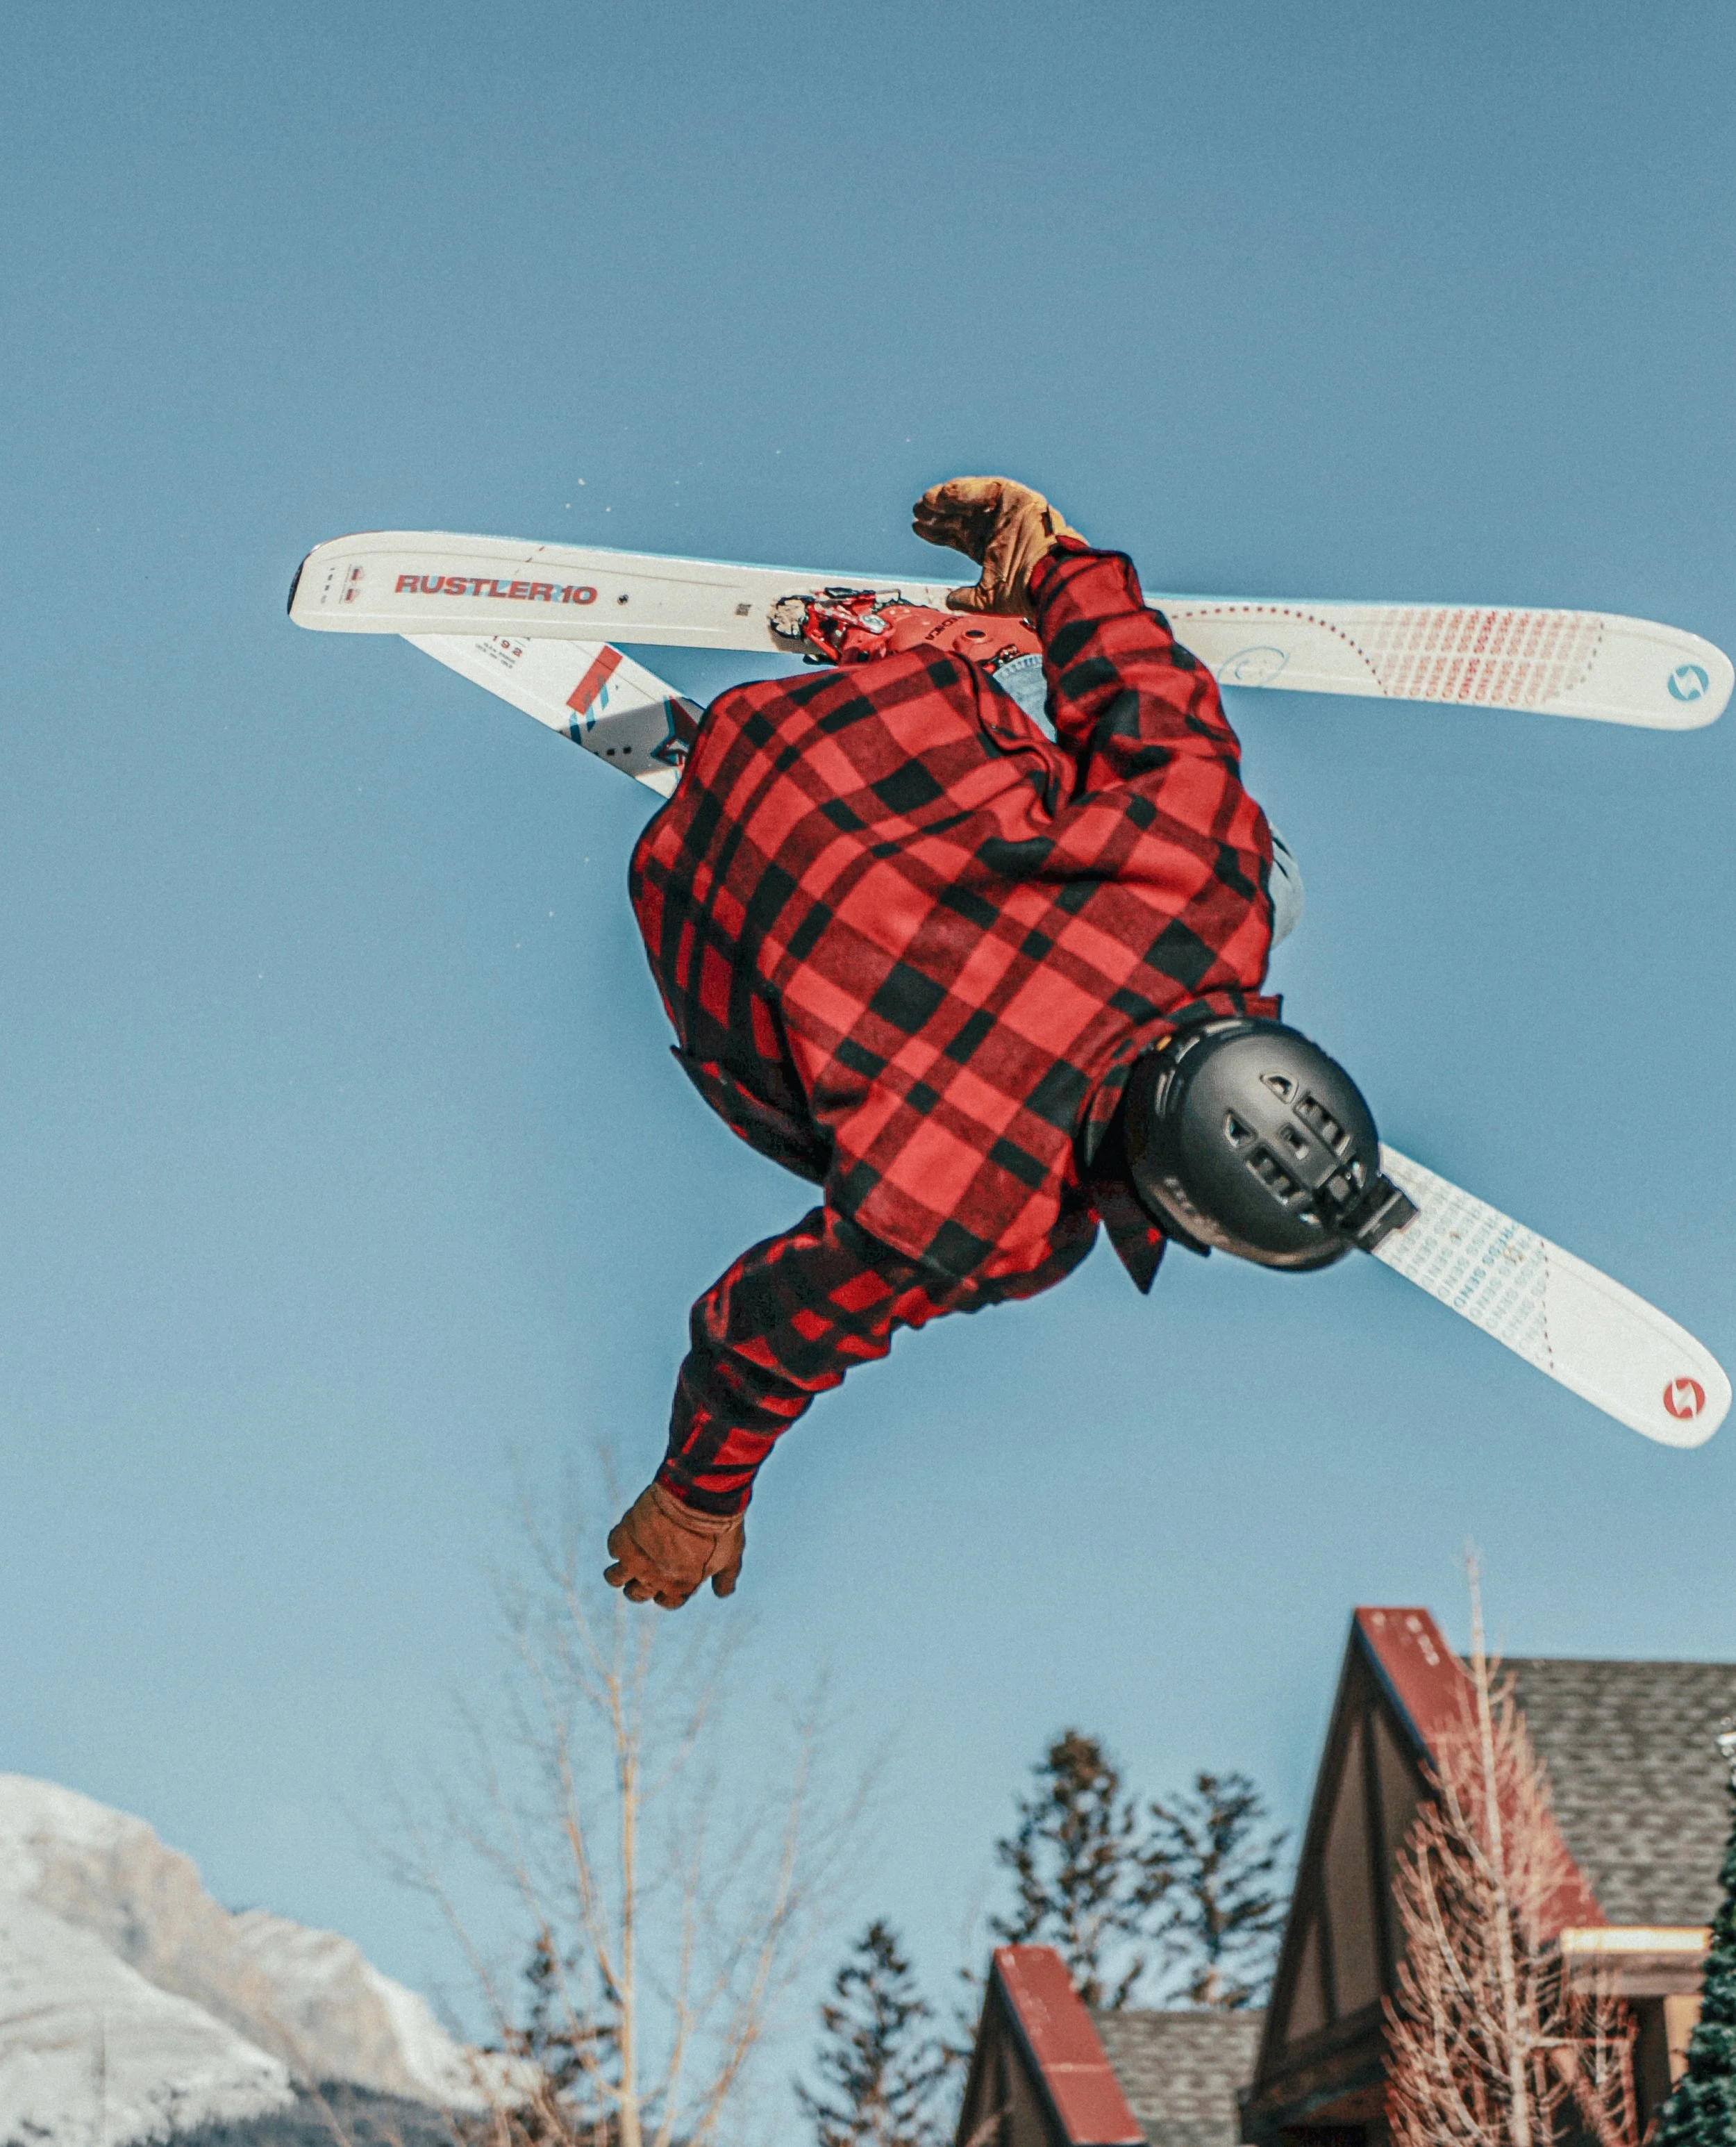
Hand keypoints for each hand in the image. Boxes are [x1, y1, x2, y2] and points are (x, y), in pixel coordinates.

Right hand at [604, 1481, 744, 1607]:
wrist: (701, 1497)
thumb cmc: (719, 1527)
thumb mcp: (731, 1557)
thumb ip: (725, 1578)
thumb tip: (722, 1593)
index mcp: (680, 1588)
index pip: (666, 1602)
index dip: (667, 1591)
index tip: (671, 1576)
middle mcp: (654, 1580)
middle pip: (636, 1594)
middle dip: (641, 1584)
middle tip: (648, 1565)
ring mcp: (635, 1560)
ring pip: (614, 1577)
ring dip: (620, 1571)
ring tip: (630, 1555)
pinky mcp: (623, 1536)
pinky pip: (612, 1547)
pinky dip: (618, 1542)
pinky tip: (631, 1532)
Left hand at [911, 477, 1080, 616]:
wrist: (1049, 579)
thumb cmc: (1026, 590)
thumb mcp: (988, 599)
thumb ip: (967, 599)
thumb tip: (949, 601)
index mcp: (991, 549)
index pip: (958, 536)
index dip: (937, 532)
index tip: (918, 528)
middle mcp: (999, 529)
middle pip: (961, 516)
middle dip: (937, 514)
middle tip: (918, 512)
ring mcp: (1009, 512)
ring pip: (971, 500)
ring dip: (947, 499)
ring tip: (927, 502)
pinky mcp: (1019, 498)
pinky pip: (987, 488)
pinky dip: (964, 490)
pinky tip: (945, 495)